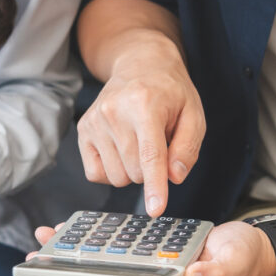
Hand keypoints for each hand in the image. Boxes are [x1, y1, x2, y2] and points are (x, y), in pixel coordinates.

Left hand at [29, 222, 275, 275]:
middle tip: (39, 258)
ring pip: (102, 272)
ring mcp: (146, 272)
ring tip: (47, 239)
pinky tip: (78, 229)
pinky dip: (93, 244)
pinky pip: (113, 254)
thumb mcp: (230, 264)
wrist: (248, 249)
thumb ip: (211, 275)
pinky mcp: (145, 255)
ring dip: (73, 259)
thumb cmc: (240, 260)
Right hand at [77, 33, 204, 216]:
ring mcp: (94, 121)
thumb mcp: (193, 114)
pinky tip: (121, 151)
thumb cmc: (170, 93)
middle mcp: (114, 112)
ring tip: (139, 144)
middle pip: (134, 172)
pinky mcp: (83, 130)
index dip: (156, 186)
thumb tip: (174, 177)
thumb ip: (188, 148)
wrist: (139, 65)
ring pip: (116, 177)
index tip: (156, 210)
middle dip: (150, 171)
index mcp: (145, 105)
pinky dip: (112, 171)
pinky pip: (96, 174)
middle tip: (157, 145)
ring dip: (132, 171)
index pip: (150, 156)